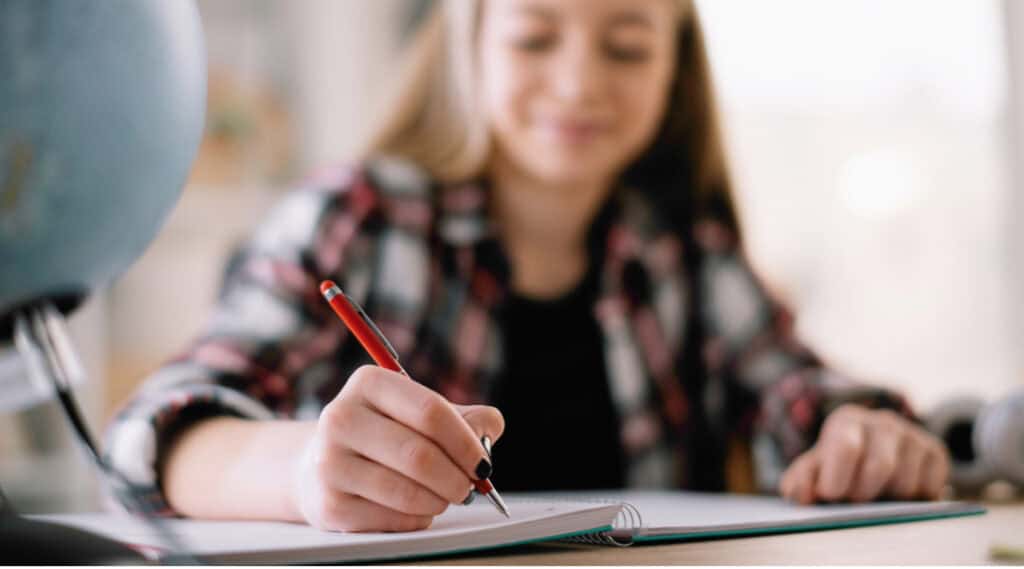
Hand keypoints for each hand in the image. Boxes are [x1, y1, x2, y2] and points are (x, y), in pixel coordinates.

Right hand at [291, 365, 503, 531]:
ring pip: (406, 491)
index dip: (465, 442)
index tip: (483, 464)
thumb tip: (490, 430)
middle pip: (419, 455)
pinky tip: (417, 508)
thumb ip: (465, 417)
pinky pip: (391, 518)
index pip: (431, 412)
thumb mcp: (419, 412)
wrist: (321, 465)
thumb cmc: (386, 434)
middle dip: (457, 478)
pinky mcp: (329, 504)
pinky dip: (417, 518)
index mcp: (369, 383)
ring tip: (446, 497)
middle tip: (471, 487)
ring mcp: (329, 462)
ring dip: (439, 501)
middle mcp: (341, 417)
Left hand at [779, 404, 949, 503]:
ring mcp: (913, 435)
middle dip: (863, 493)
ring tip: (874, 495)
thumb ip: (801, 481)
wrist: (872, 456)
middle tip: (853, 500)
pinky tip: (897, 494)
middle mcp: (883, 422)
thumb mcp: (814, 469)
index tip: (830, 495)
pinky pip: (929, 489)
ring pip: (907, 483)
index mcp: (847, 420)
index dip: (837, 479)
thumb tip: (799, 494)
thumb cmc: (837, 466)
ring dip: (887, 499)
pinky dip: (911, 501)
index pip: (846, 447)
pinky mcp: (936, 453)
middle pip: (881, 467)